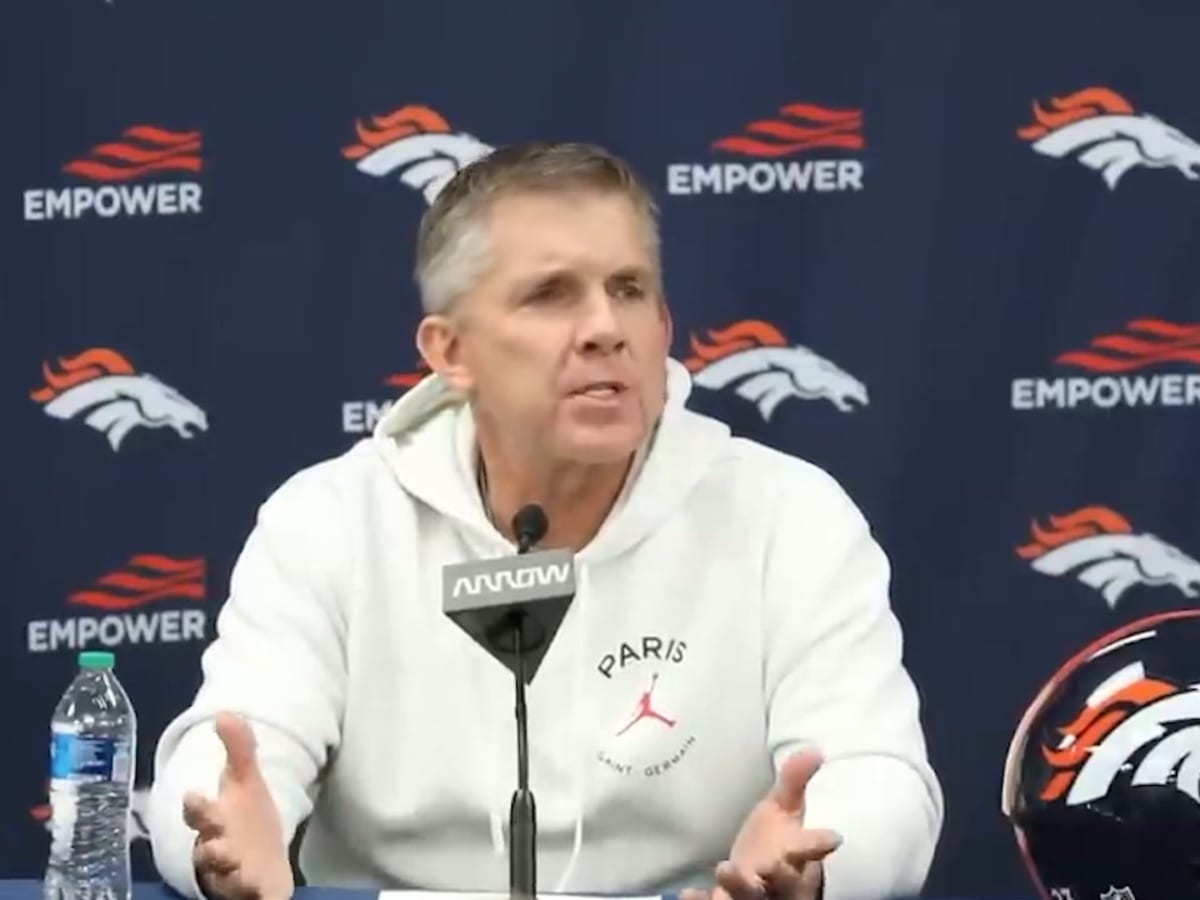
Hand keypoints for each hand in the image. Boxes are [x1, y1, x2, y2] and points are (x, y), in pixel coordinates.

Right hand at [182, 712, 292, 899]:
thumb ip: (238, 749)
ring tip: (242, 871)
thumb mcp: (245, 782)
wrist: (261, 867)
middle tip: (216, 847)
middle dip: (211, 847)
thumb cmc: (246, 821)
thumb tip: (225, 711)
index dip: (196, 808)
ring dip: (232, 874)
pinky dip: (255, 894)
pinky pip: (252, 895)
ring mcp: (233, 874)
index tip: (193, 797)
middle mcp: (218, 849)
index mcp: (215, 821)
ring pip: (227, 876)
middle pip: (209, 850)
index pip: (200, 814)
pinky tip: (260, 889)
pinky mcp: (252, 891)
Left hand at [685, 749, 840, 899]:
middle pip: (782, 882)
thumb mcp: (783, 809)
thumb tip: (815, 748)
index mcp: (795, 857)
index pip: (810, 851)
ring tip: (725, 869)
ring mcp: (752, 894)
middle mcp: (777, 881)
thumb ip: (795, 781)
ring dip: (738, 886)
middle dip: (779, 875)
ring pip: (750, 896)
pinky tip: (689, 892)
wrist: (754, 877)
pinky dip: (703, 899)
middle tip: (770, 863)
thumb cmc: (773, 841)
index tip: (833, 838)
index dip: (818, 844)